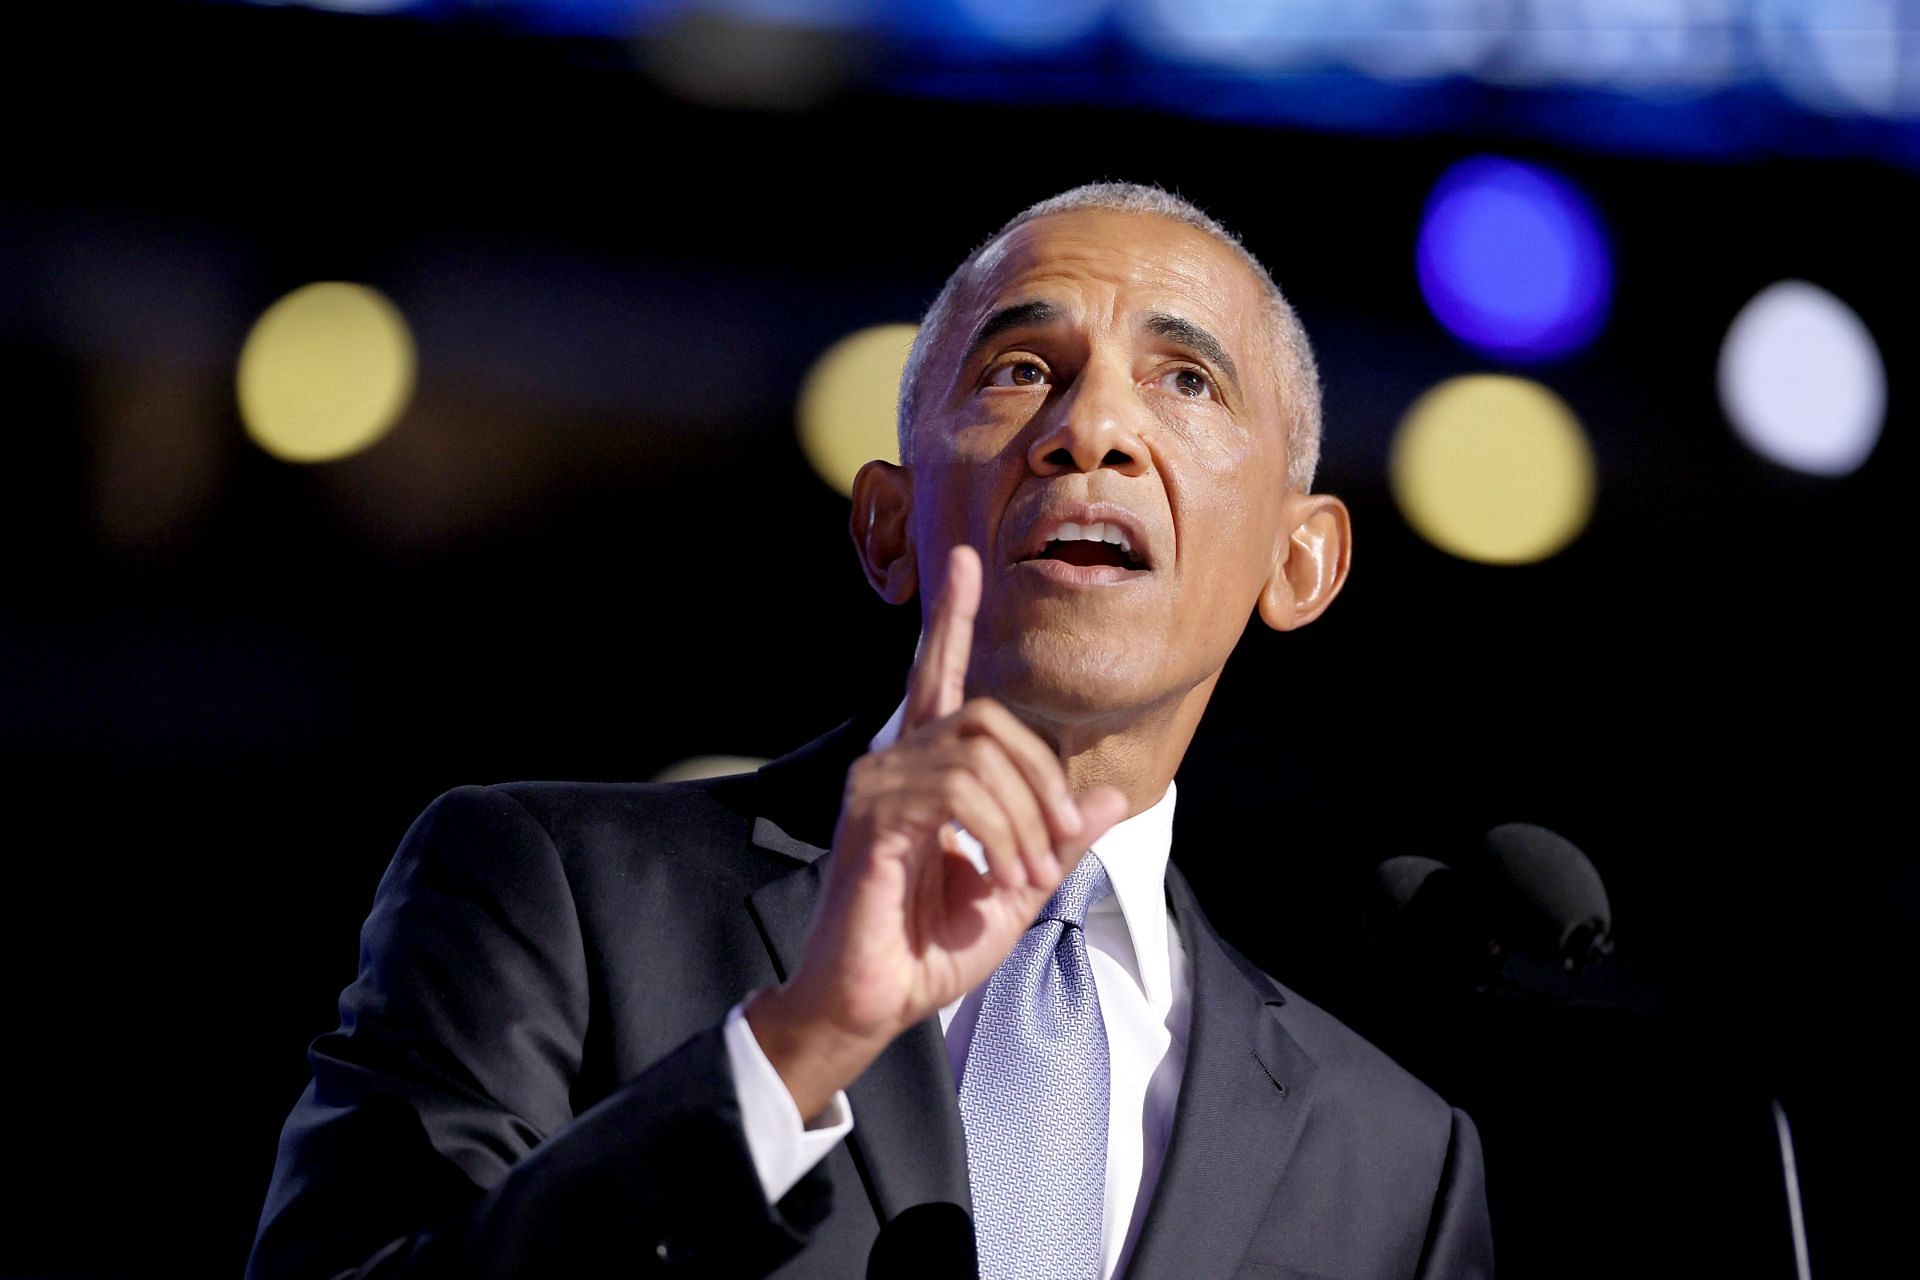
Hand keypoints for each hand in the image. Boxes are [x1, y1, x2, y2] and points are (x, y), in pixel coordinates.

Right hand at [746, 545, 1127, 1119]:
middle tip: (1054, 850)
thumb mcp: (1017, 889)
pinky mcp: (871, 819)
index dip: (951, 617)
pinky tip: (994, 880)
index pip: (937, 675)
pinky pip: (955, 794)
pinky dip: (997, 838)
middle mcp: (894, 762)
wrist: (873, 1002)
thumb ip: (1059, 840)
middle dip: (1041, 782)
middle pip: (988, 720)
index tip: (966, 561)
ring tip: (1022, 880)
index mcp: (926, 771)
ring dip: (1024, 823)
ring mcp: (876, 787)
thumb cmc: (930, 949)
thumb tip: (1110, 795)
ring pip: (978, 757)